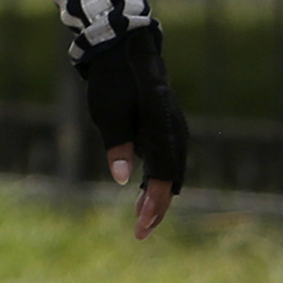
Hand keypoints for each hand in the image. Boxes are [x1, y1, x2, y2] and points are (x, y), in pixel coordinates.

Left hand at [78, 24, 187, 238]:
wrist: (125, 50)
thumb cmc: (112, 80)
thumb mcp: (106, 111)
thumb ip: (116, 143)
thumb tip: (121, 179)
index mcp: (162, 125)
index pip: (163, 172)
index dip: (154, 201)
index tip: (142, 223)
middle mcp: (175, 130)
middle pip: (172, 177)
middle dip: (157, 206)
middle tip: (140, 232)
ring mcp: (176, 130)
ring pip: (173, 171)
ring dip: (158, 196)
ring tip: (141, 220)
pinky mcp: (169, 130)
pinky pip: (169, 162)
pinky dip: (159, 181)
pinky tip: (143, 195)